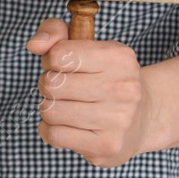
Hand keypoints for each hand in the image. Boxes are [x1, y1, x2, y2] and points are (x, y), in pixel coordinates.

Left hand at [25, 17, 155, 166]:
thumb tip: (34, 45)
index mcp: (119, 58)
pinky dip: (51, 130)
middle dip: (49, 85)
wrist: (144, 116)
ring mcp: (118, 120)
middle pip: (51, 84)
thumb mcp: (86, 44)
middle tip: (66, 89)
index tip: (64, 66)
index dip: (51, 60)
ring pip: (50, 111)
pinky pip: (54, 135)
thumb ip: (55, 31)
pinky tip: (67, 125)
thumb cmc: (103, 76)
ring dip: (50, 108)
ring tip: (68, 107)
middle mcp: (123, 88)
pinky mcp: (107, 146)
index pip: (59, 55)